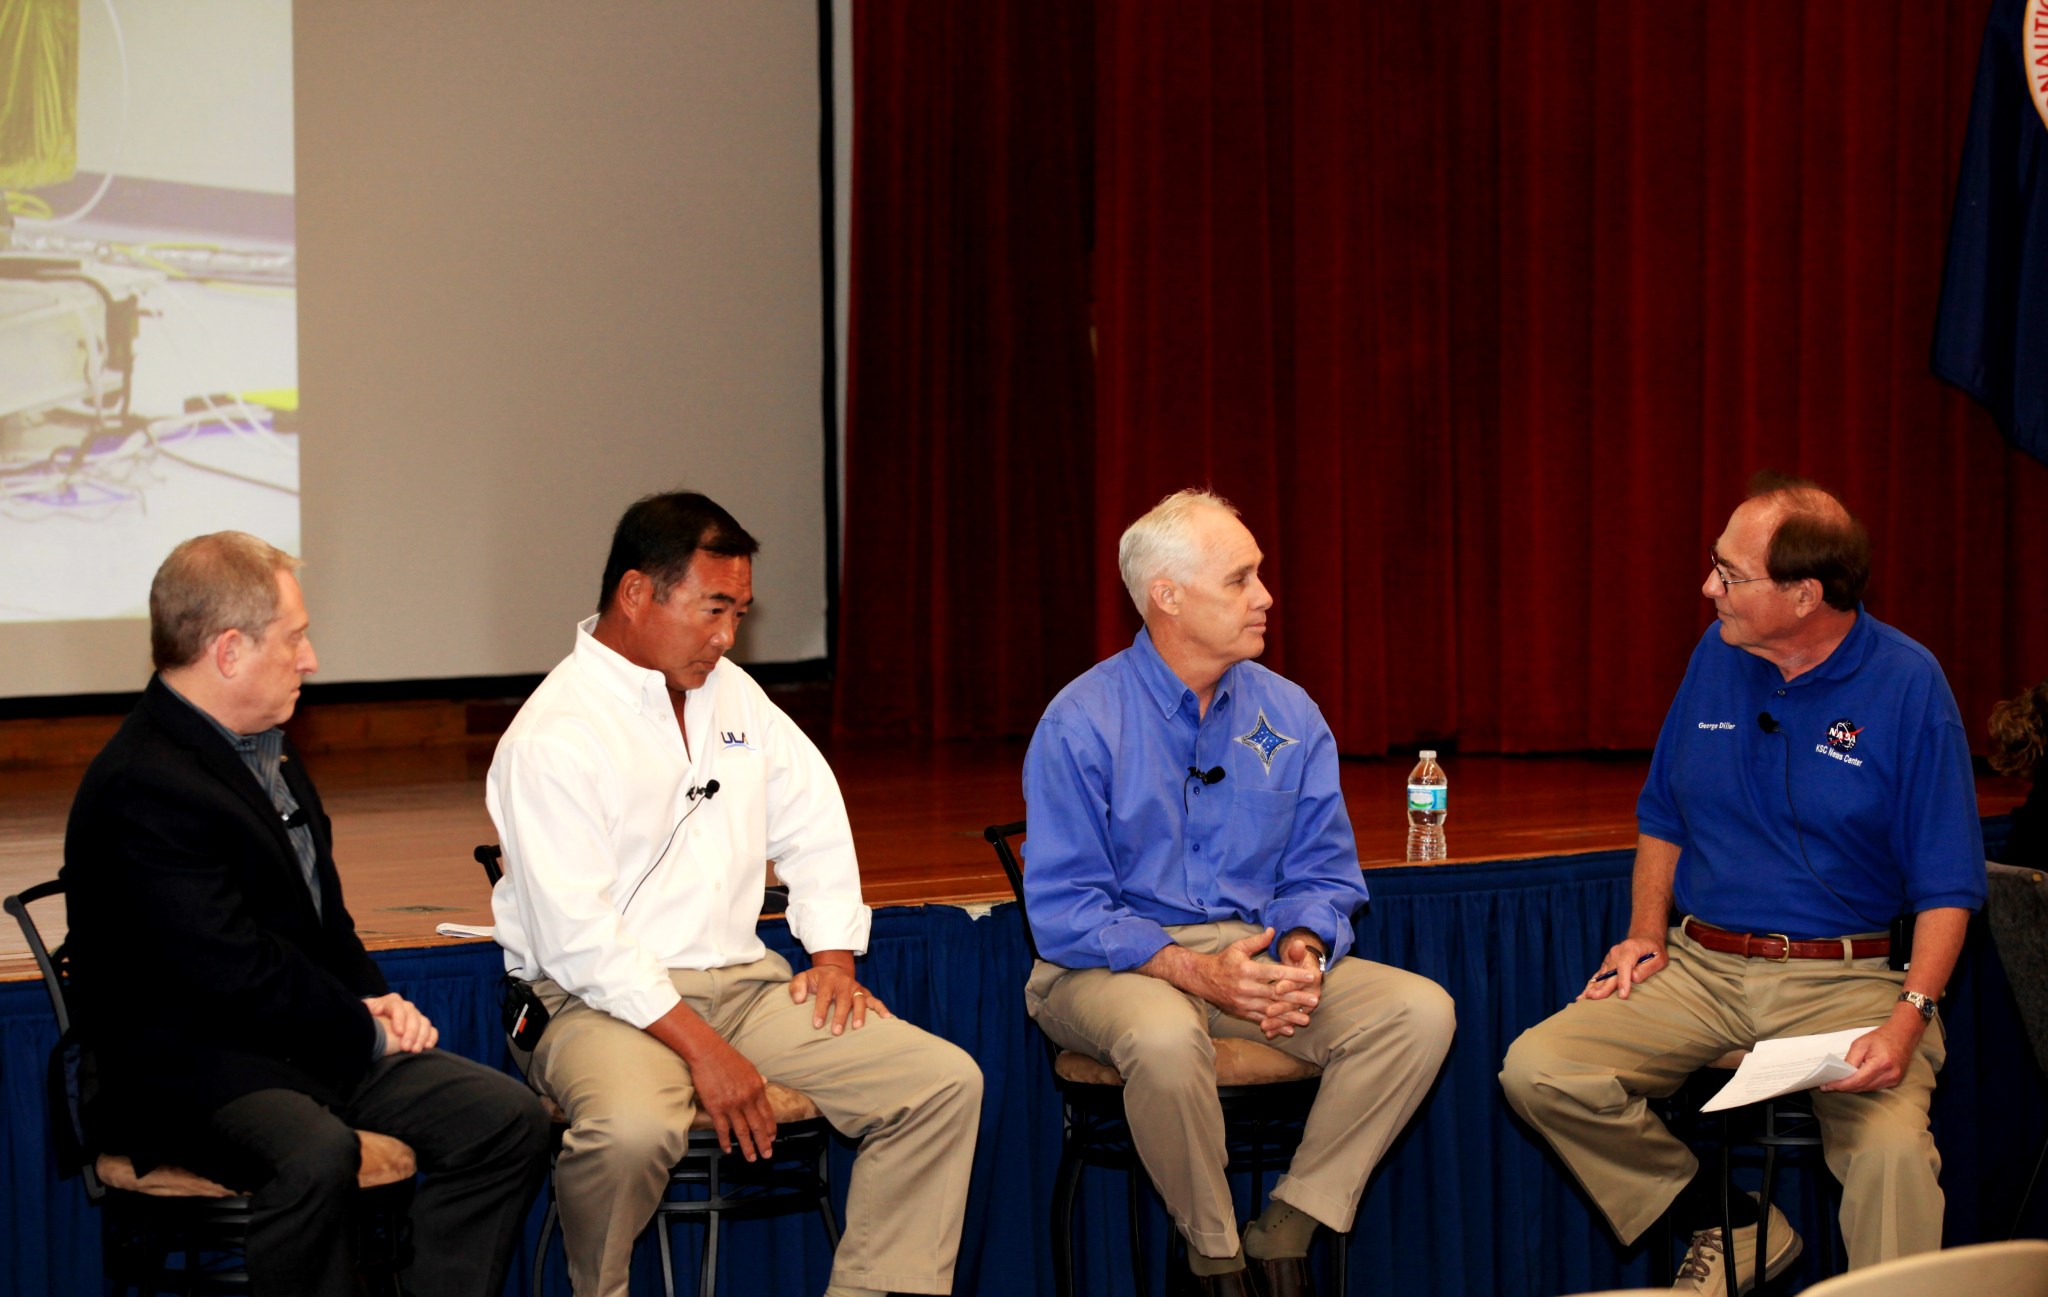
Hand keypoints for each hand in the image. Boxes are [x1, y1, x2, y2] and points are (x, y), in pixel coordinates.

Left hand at [363, 993, 438, 1052]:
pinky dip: (431, 1038)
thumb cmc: (367, 1022)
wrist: (373, 1030)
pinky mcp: (422, 1027)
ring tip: (415, 1050)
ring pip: (424, 1023)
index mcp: (390, 1001)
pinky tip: (427, 1047)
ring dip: (421, 1037)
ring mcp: (415, 1016)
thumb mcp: (363, 1015)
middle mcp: (405, 1007)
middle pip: (413, 1015)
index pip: (397, 1006)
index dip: (399, 1019)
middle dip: (411, 1032)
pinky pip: (431, 1030)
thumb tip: (374, 1011)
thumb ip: (365, 1012)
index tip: (398, 1033)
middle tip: (406, 1048)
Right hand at [686, 1034, 778, 1160]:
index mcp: (757, 1088)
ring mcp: (731, 1105)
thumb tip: (765, 1083)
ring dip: (748, 1147)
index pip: (767, 1114)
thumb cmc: (727, 1057)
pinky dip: (726, 1141)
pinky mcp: (716, 1108)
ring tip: (751, 1157)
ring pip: (742, 1131)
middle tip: (767, 1154)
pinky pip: (722, 1129)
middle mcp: (747, 1099)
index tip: (772, 1138)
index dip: (770, 1128)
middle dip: (764, 1143)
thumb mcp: (749, 1067)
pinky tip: (729, 1149)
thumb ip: (757, 1079)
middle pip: (757, 1126)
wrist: (707, 1052)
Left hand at [788, 960, 890, 1034]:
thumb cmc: (816, 979)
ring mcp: (856, 988)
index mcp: (828, 979)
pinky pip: (875, 1001)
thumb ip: (797, 987)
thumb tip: (798, 1000)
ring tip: (857, 1027)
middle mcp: (845, 983)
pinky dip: (882, 1009)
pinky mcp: (865, 993)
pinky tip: (887, 1018)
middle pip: (844, 999)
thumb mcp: (803, 978)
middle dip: (841, 1016)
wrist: (833, 969)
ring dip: (860, 1014)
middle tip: (836, 1031)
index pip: (824, 995)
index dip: (821, 1010)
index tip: (817, 1024)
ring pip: (860, 1000)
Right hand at [1181, 927, 1319, 1028]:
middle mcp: (1246, 988)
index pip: (1275, 974)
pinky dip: (1276, 1025)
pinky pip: (1261, 1020)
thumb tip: (1273, 930)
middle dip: (1297, 998)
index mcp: (1247, 970)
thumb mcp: (1238, 947)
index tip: (1311, 977)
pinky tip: (1290, 1029)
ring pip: (1271, 1010)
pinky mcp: (1241, 1012)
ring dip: (1290, 1016)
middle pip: (1276, 994)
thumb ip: (1257, 941)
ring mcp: (1243, 1002)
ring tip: (1307, 1019)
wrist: (1202, 979)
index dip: (1294, 976)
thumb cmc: (1223, 961)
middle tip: (1315, 1000)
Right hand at [1576, 937, 1666, 1001]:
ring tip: (1585, 998)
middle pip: (1610, 972)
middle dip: (1603, 987)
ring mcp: (1610, 957)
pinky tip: (1584, 994)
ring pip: (1602, 974)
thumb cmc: (1654, 950)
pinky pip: (1599, 974)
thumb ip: (1647, 968)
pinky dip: (1591, 984)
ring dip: (1593, 987)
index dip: (1623, 981)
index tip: (1622, 995)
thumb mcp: (1659, 959)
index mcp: (1630, 948)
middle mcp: (1617, 952)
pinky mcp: (1607, 962)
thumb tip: (1634, 978)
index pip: (1624, 965)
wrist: (1645, 938)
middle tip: (1596, 998)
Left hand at [1822, 1015, 1919, 1091]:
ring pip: (1867, 1089)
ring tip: (1836, 1085)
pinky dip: (1862, 1085)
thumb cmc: (1881, 1037)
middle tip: (1827, 1086)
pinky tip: (1851, 1082)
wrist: (1903, 1035)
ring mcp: (1894, 1079)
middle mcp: (1890, 1074)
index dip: (1841, 1085)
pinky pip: (1874, 1087)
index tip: (1827, 1086)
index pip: (1858, 1080)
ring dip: (1852, 1088)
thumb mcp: (1861, 1043)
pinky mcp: (1894, 1081)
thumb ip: (1851, 1059)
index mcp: (1881, 1063)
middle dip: (1844, 1087)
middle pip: (1862, 1087)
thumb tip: (1841, 1073)